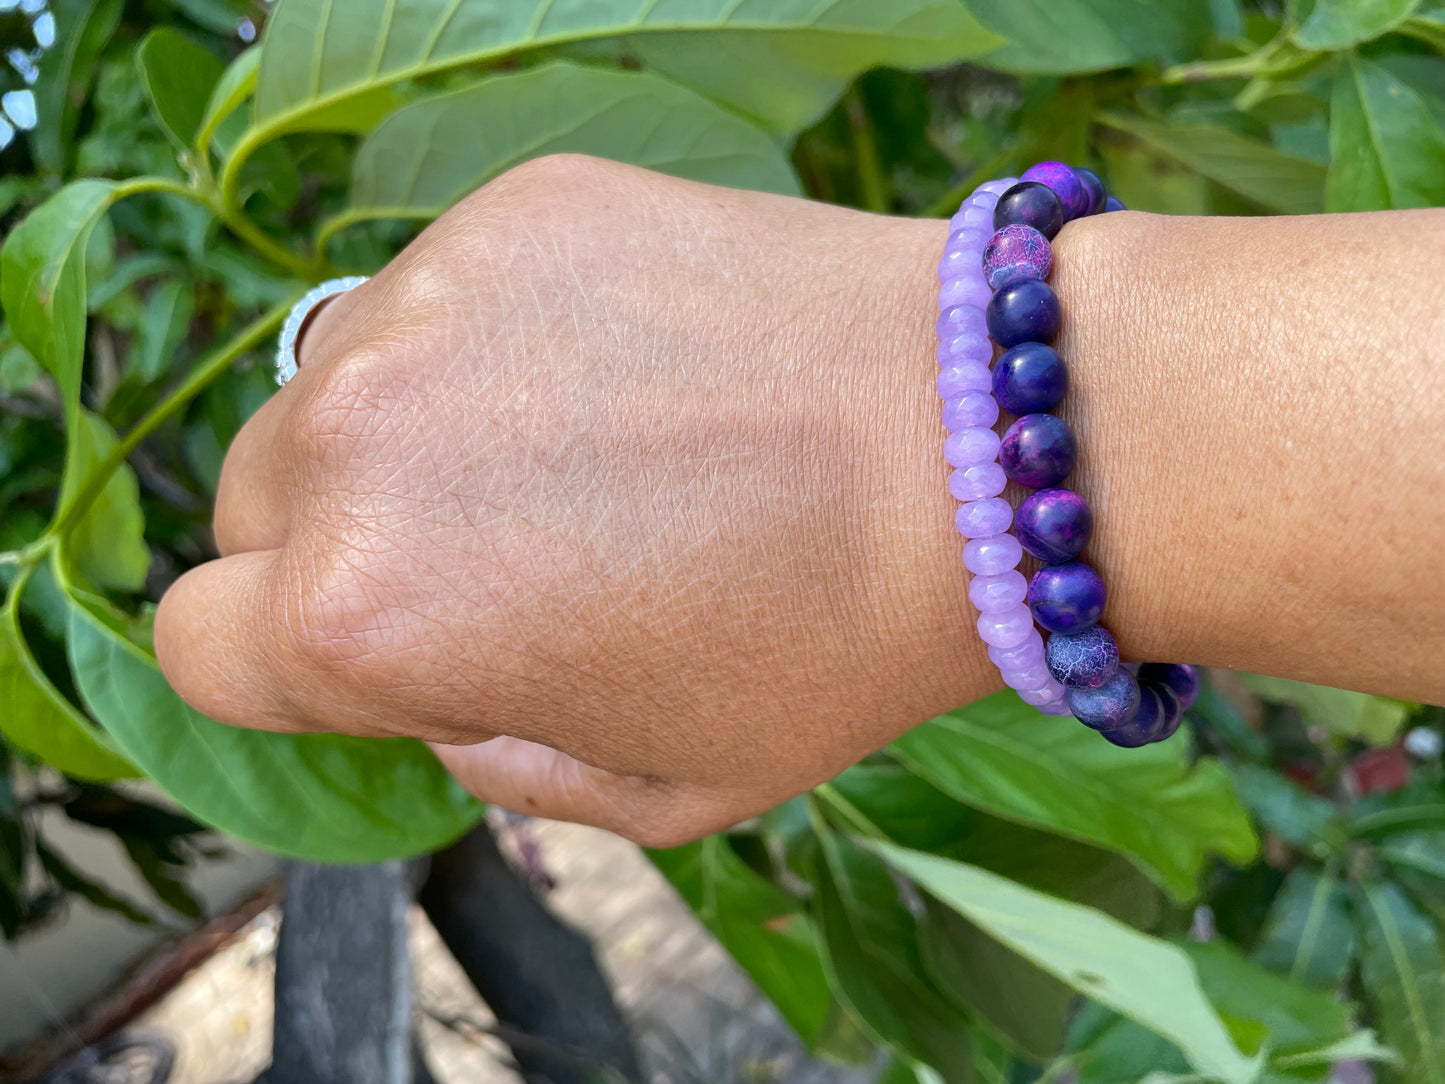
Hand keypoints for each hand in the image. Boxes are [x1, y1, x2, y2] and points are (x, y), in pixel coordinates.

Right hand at [154, 155, 992, 845]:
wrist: (984, 450)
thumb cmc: (828, 645)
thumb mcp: (651, 789)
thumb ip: (491, 757)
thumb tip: (434, 692)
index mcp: (368, 617)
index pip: (200, 647)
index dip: (288, 664)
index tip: (377, 651)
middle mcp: (363, 442)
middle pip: (258, 505)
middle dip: (344, 545)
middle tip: (499, 554)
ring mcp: (435, 300)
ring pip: (340, 386)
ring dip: (414, 431)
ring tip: (582, 450)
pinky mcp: (521, 209)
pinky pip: (445, 293)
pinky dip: (500, 336)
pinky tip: (634, 364)